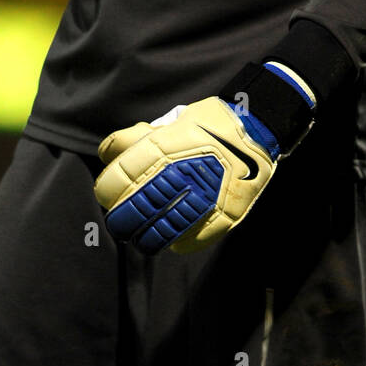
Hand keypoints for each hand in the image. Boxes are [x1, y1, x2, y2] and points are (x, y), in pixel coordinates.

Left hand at [93, 95, 279, 253]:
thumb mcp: (169, 122)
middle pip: (130, 214)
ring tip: (145, 236)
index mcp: (160, 149)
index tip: (109, 194)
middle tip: (122, 222)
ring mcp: (202, 200)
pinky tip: (174, 237)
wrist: (258, 127)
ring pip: (157, 235)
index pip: (114, 183)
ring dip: (146, 237)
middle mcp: (178, 176)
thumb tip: (108, 155)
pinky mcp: (223, 217)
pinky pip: (189, 242)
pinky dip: (178, 243)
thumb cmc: (209, 123)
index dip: (106, 192)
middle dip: (121, 220)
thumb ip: (137, 140)